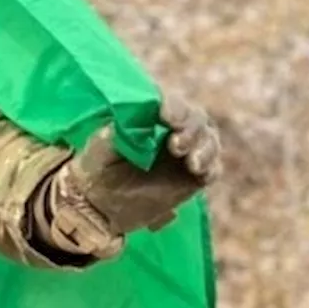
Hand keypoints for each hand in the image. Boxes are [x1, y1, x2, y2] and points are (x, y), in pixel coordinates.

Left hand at [40, 94, 220, 258]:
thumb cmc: (96, 166)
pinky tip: (200, 172)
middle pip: (196, 119)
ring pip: (209, 141)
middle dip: (192, 129)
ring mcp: (183, 154)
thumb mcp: (101, 145)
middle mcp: (170, 130)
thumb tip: (136, 116)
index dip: (174, 107)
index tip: (166, 116)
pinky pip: (212, 169)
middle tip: (176, 145)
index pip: (171, 104)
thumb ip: (118, 130)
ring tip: (192, 163)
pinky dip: (211, 167)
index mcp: (150, 116)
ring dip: (205, 148)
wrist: (99, 203)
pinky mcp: (191, 177)